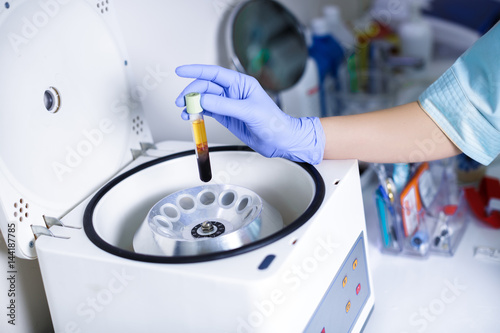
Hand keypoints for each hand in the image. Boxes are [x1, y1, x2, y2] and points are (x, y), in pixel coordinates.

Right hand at [175, 64, 324, 164]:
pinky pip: (208, 111)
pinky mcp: (227, 117)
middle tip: (181, 102)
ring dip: (192, 104)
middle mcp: (233, 92)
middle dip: (191, 93)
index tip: (181, 71)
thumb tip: (203, 99)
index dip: (196, 71)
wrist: (280, 141)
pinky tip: (190, 116)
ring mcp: (229, 105)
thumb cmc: (273, 123)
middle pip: (206, 87)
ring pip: (204, 99)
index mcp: (241, 83)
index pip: (214, 73)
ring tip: (183, 111)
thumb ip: (224, 105)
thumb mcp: (249, 111)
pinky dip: (197, 113)